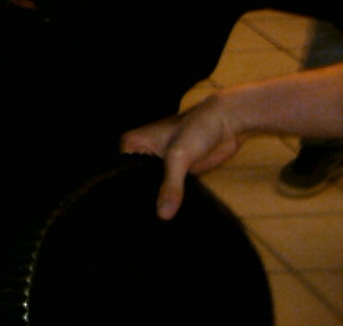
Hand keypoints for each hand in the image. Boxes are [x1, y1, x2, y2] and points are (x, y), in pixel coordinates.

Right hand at [120, 92, 241, 219]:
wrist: (226, 124)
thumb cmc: (196, 130)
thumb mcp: (179, 157)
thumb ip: (170, 186)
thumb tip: (162, 217)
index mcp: (132, 144)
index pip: (126, 174)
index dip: (131, 194)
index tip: (133, 216)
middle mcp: (143, 155)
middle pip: (140, 184)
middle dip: (147, 201)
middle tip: (147, 225)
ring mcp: (161, 165)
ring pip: (156, 189)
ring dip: (161, 203)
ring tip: (159, 227)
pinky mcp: (179, 174)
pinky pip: (172, 192)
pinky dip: (174, 202)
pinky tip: (174, 219)